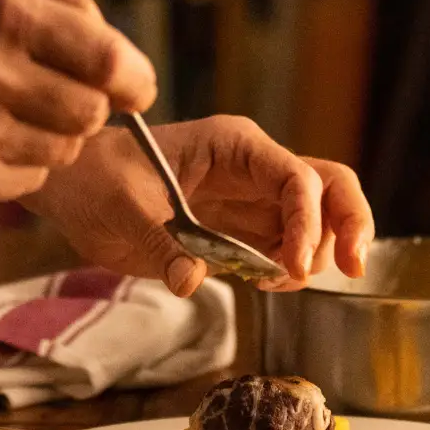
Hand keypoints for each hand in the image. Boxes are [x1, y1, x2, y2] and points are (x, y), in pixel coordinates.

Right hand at [0, 0, 155, 205]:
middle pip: (93, 113)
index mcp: (8, 13)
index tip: (134, 91)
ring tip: (6, 116)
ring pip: (66, 151)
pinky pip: (29, 180)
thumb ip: (64, 12)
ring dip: (51, 139)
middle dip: (87, 110)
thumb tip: (126, 63)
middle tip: (55, 100)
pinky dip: (17, 165)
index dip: (136, 81)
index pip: (110, 60)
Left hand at [24, 114, 374, 297]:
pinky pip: (286, 249)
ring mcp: (252, 200)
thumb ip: (159, 243)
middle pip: (329, 187)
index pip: (296, 176)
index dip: (307, 221)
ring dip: (315, 255)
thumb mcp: (121, 207)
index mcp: (233, 146)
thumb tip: (192, 281)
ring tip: (272, 281)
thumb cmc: (97, 179)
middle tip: (354, 268)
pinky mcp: (242, 232)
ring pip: (317, 221)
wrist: (75, 188)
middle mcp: (254, 169)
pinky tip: (265, 283)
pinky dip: (290, 271)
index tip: (293, 267)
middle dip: (350, 224)